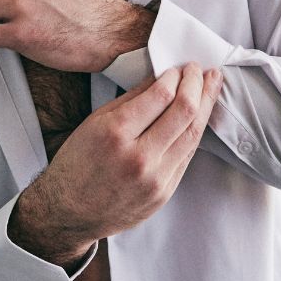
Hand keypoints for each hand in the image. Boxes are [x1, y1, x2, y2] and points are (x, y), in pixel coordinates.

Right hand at [8, 63, 222, 265]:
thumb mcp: (95, 122)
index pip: (160, 95)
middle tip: (201, 69)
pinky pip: (187, 156)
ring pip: (193, 134)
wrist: (69, 213)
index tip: (178, 68)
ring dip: (206, 105)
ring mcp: (155, 179)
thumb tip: (160, 77)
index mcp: (116, 133)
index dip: (175, 77)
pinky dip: (195, 131)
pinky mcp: (164, 193)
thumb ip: (131, 99)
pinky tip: (199, 116)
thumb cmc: (77, 163)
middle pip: (184, 112)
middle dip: (198, 85)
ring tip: (211, 86)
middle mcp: (139, 157)